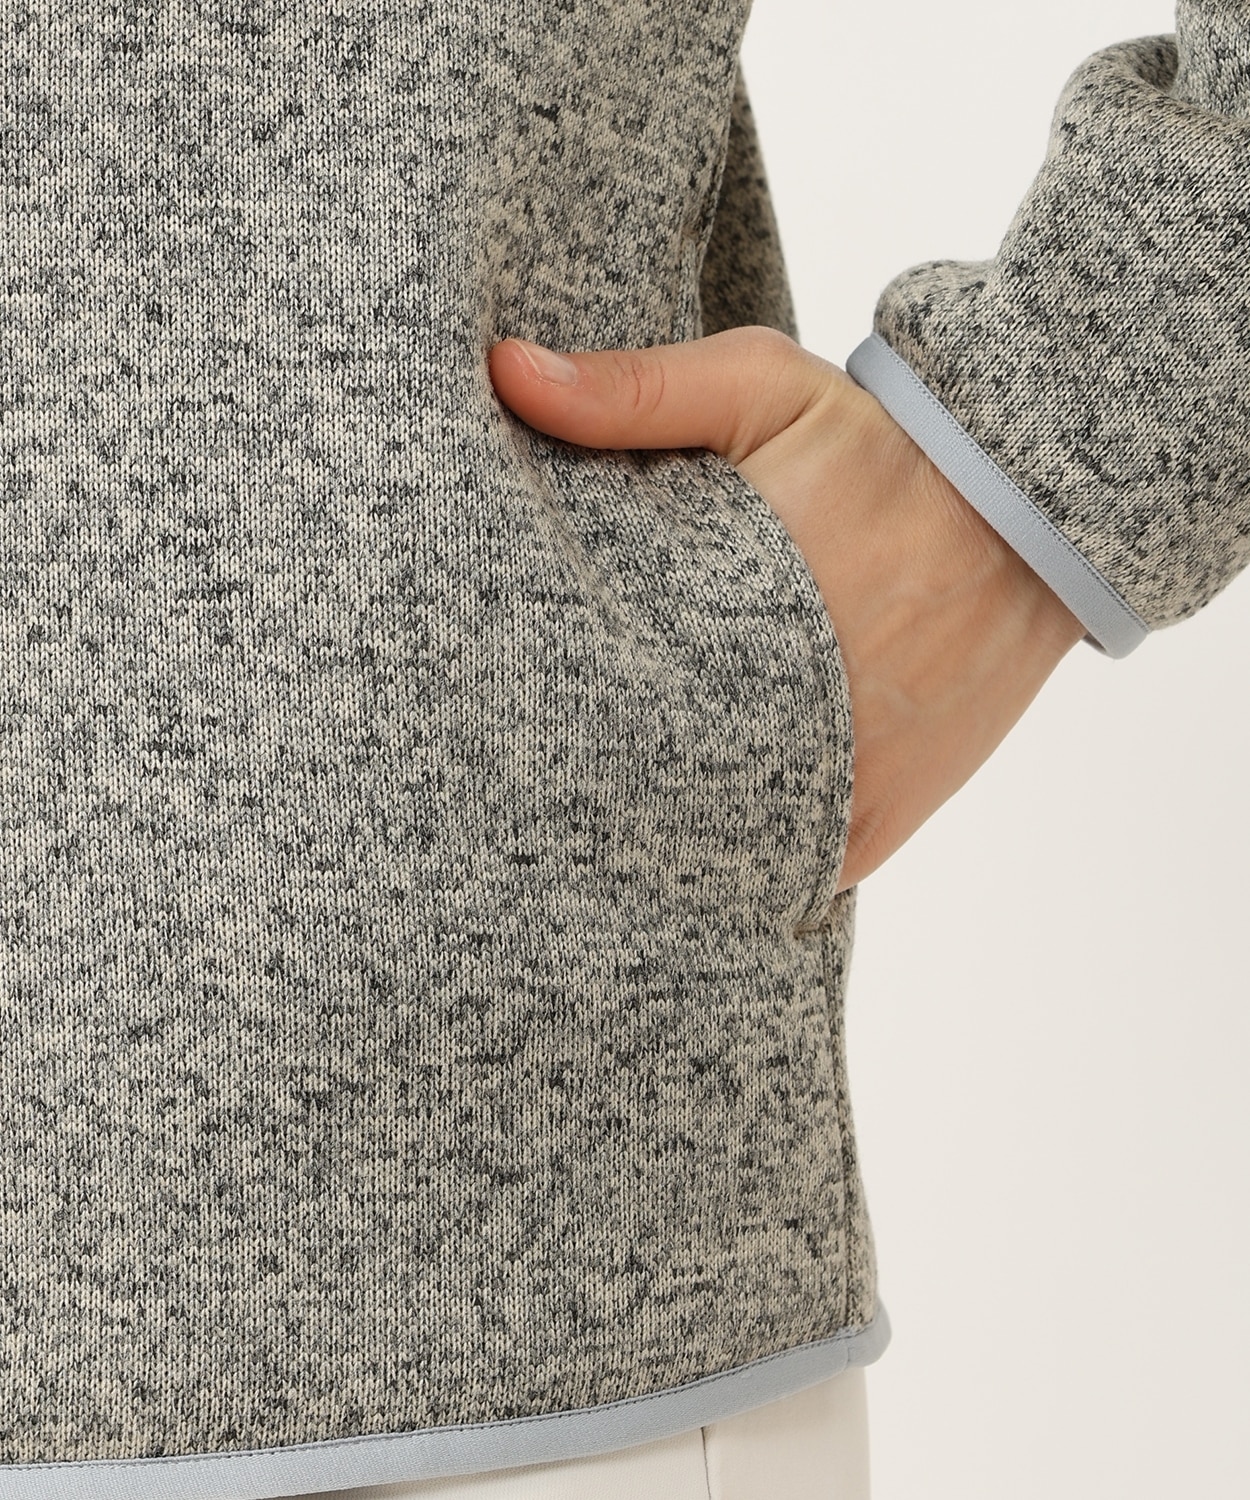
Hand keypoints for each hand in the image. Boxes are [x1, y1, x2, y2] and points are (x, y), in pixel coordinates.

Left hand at [488, 326, 1083, 891]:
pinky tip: (705, 834)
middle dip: (597, 786)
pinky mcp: (880, 827)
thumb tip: (505, 375)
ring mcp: (834, 797)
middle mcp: (777, 734)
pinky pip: (788, 872)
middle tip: (550, 776)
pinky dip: (747, 862)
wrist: (1037, 510)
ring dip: (668, 832)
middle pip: (644, 800)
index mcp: (721, 633)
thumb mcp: (760, 390)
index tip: (507, 723)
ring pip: (713, 853)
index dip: (544, 730)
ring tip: (626, 801)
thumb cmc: (886, 447)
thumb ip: (633, 394)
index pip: (592, 714)